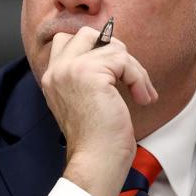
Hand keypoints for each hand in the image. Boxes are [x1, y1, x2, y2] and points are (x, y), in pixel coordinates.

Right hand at [40, 26, 158, 195]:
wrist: (97, 161)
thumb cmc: (98, 138)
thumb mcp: (87, 99)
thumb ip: (89, 73)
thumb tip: (114, 47)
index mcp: (52, 77)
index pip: (68, 39)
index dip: (95, 49)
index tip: (115, 73)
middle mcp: (56, 70)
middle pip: (87, 33)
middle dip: (114, 51)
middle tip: (127, 77)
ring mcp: (70, 69)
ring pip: (113, 47)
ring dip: (134, 69)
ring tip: (140, 93)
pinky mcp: (89, 73)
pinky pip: (124, 61)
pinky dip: (139, 79)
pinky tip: (143, 99)